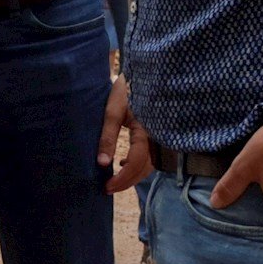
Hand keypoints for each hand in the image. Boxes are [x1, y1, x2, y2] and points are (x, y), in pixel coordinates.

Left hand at [97, 77, 150, 193]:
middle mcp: (159, 135)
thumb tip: (101, 163)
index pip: (137, 161)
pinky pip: (151, 156)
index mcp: (148, 129)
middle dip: (127, 181)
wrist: (143, 75)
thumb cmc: (126, 89)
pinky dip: (138, 165)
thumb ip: (107, 136)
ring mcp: (161, 135)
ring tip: (114, 180)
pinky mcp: (159, 134)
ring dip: (133, 175)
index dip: (123, 178)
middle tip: (108, 188)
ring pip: (150, 164)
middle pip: (145, 167)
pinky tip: (123, 163)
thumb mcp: (112, 110)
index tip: (107, 186)